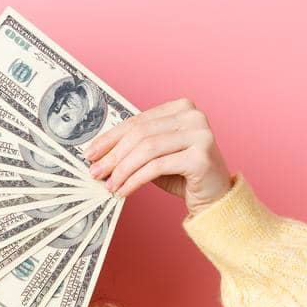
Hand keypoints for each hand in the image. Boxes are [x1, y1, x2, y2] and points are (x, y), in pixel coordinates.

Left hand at [80, 98, 235, 216]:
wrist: (215, 198)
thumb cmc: (183, 176)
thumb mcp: (156, 157)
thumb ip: (134, 149)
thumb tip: (99, 154)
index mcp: (181, 108)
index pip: (138, 121)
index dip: (111, 138)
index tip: (91, 153)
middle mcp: (193, 116)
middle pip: (141, 134)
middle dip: (113, 155)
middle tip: (96, 172)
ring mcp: (200, 134)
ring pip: (147, 150)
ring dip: (122, 170)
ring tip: (109, 185)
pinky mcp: (201, 156)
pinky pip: (157, 167)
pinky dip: (135, 180)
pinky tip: (124, 191)